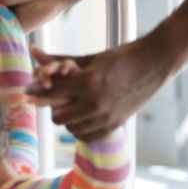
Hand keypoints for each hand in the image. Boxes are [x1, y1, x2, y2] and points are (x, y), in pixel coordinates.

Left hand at [28, 41, 169, 141]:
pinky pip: (87, 137)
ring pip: (71, 129)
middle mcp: (96, 103)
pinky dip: (81, 129)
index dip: (39, 91)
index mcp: (88, 82)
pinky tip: (84, 117)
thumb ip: (61, 59)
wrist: (154, 63)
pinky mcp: (115, 126)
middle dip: (54, 108)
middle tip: (58, 99)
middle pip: (58, 117)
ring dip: (68, 119)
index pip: (52, 92)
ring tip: (73, 106)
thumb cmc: (121, 56)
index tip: (33, 90)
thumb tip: (34, 52)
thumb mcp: (90, 57)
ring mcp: (106, 117)